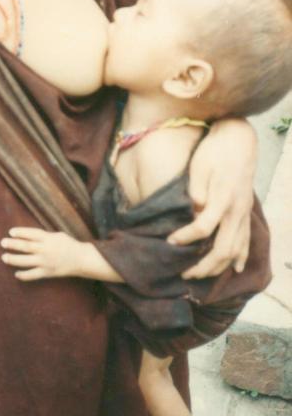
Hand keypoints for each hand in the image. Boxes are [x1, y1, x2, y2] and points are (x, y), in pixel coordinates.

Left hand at [1, 227, 81, 279]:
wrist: (81, 259)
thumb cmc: (68, 245)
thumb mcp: (57, 235)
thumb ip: (43, 236)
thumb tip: (27, 236)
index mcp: (49, 238)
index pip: (31, 234)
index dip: (20, 232)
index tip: (10, 232)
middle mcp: (45, 249)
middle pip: (26, 246)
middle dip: (13, 244)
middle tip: (2, 242)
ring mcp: (46, 262)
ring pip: (26, 261)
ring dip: (13, 259)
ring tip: (4, 257)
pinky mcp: (47, 273)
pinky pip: (33, 275)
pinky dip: (24, 275)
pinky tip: (16, 274)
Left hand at [168, 119, 256, 277]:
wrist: (239, 140)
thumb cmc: (215, 151)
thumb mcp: (200, 166)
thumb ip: (197, 190)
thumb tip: (193, 211)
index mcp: (223, 199)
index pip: (203, 228)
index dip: (186, 237)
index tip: (169, 241)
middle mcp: (236, 211)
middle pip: (222, 249)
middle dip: (203, 266)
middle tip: (183, 273)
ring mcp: (244, 213)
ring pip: (236, 250)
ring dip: (218, 267)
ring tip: (200, 275)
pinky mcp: (246, 212)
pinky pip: (247, 240)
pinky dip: (241, 256)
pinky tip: (236, 268)